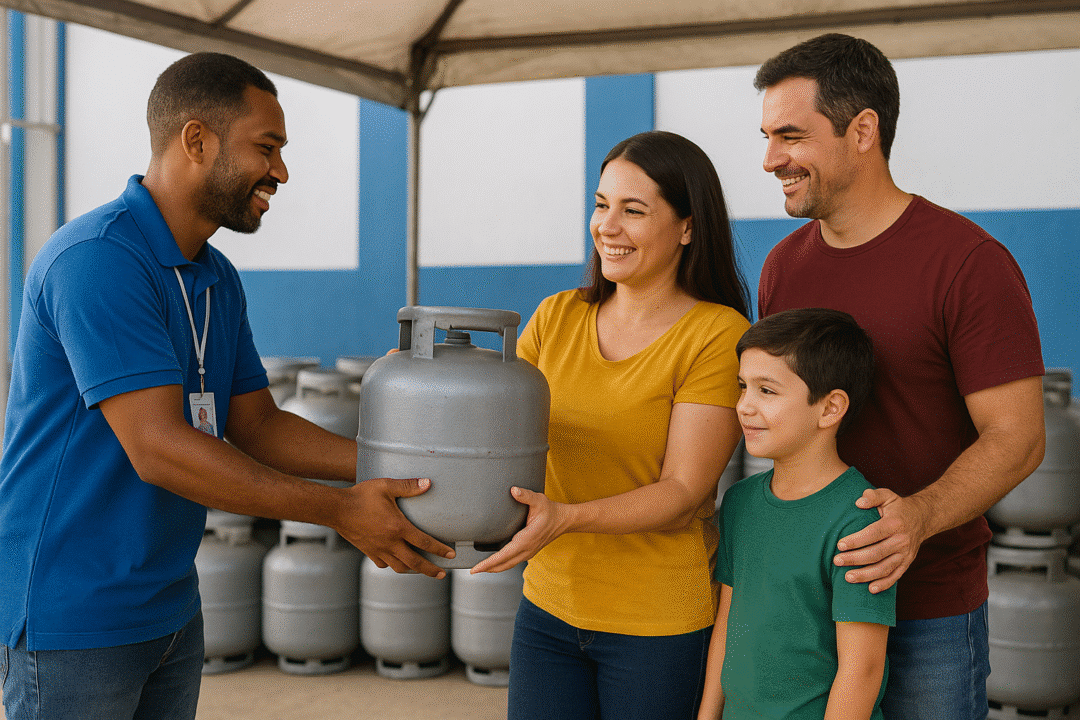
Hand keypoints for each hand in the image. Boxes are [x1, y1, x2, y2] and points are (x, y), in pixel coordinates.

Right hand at [337, 477, 454, 578]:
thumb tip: (428, 483)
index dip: (440, 550)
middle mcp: (390, 542)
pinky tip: (396, 561)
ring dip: (412, 570)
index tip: (451, 554)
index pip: (425, 542)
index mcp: (398, 527)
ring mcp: (378, 549)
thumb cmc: (362, 495)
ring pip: (399, 567)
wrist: (336, 509)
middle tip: (442, 574)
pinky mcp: (368, 551)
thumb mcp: (386, 486)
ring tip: (421, 570)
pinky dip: (392, 565)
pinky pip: (383, 564)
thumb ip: (408, 486)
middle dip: (431, 570)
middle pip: (415, 562)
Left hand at [470, 486, 568, 573]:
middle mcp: (527, 549)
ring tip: (480, 568)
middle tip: (472, 571)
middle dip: (488, 568)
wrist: (564, 520)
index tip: (476, 568)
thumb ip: (526, 496)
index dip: (489, 563)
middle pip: (504, 564)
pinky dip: (502, 564)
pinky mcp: (529, 551)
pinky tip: (495, 562)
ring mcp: (529, 552)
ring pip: (508, 565)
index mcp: (527, 540)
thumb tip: (513, 490)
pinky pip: (513, 561)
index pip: (504, 555)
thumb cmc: (551, 510)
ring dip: (495, 568)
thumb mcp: (539, 500)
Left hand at [834, 488, 931, 593]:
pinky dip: (884, 584)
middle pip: (876, 553)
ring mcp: (905, 554)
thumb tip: (859, 502)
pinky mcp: (907, 563)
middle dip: (855, 559)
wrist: (923, 518)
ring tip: (847, 578)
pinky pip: (896, 576)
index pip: (873, 534)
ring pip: (884, 568)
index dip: (856, 540)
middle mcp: (901, 540)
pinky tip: (870, 589)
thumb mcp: (887, 495)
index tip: (839, 545)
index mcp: (895, 523)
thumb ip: (873, 496)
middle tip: (837, 561)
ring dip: (866, 575)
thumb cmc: (898, 507)